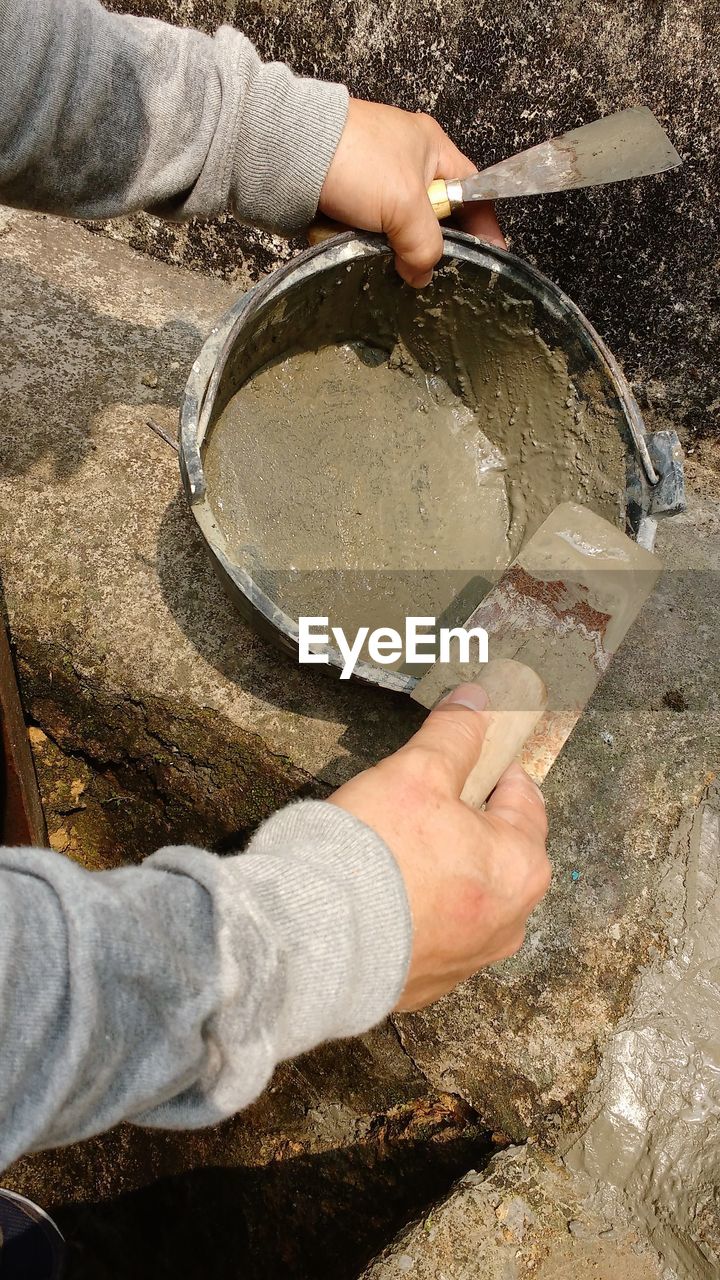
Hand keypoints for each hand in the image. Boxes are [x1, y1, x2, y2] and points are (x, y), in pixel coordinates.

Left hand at [319, 98, 505, 287]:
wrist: (287, 153)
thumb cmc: (355, 161)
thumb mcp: (406, 205)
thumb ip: (425, 245)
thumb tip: (422, 274)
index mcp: (432, 148)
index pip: (472, 192)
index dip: (483, 226)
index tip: (489, 258)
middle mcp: (406, 160)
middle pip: (433, 217)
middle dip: (427, 244)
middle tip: (423, 268)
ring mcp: (373, 180)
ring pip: (397, 229)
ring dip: (391, 247)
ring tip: (385, 261)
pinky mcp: (346, 196)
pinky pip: (366, 231)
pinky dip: (363, 242)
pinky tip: (356, 248)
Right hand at [329, 683, 549, 1010]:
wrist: (315, 942)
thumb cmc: (376, 854)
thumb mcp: (416, 773)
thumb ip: (453, 735)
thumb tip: (477, 700)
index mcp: (521, 867)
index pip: (523, 800)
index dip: (492, 770)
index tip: (465, 757)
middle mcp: (510, 921)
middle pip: (496, 850)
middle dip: (464, 822)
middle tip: (418, 801)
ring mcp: (470, 959)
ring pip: (466, 893)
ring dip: (441, 869)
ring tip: (392, 850)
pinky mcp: (428, 985)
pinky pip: (432, 933)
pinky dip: (415, 911)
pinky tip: (378, 895)